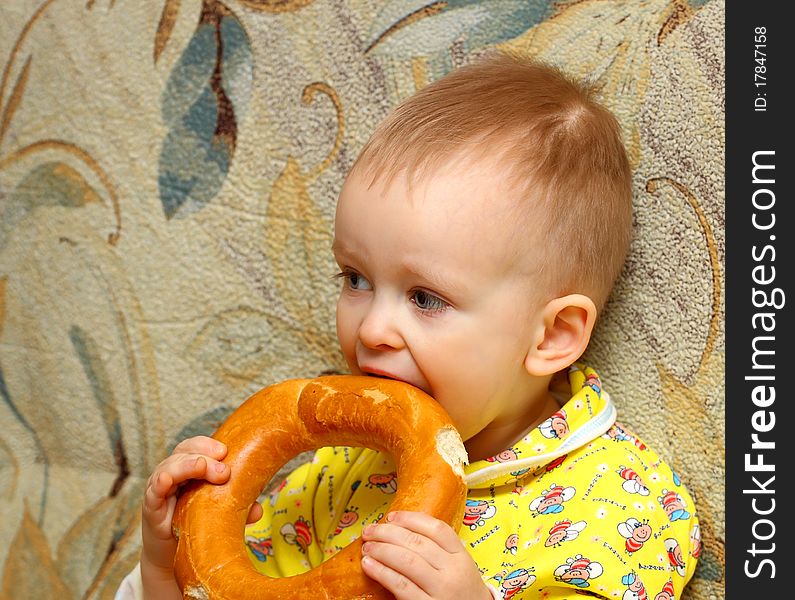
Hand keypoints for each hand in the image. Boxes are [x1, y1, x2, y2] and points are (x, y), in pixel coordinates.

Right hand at [140, 436, 262, 598]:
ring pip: (168, 468)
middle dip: (204, 456)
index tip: (226, 451)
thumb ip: (238, 508)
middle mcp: (173, 473)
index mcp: (189, 468)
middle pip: (184, 453)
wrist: (172, 553)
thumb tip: (258, 511)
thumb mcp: (219, 512)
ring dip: (186, 465)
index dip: (207, 445)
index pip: (194, 446)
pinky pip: (153, 493)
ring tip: (201, 466)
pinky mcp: (151, 509)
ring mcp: (160, 490)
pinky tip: (166, 480)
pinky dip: (159, 484)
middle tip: (223, 470)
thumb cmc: (196, 523)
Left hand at [360, 511, 491, 599]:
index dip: (410, 519)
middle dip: (388, 532)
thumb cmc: (462, 593)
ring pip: (407, 561)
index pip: (436, 529)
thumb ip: (440, 551)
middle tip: (370, 530)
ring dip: (382, 550)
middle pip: (417, 542)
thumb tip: (401, 531)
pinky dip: (382, 572)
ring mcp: (441, 590)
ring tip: (367, 547)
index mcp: (461, 556)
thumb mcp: (460, 567)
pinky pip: (401, 585)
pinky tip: (369, 566)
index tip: (391, 516)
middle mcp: (453, 571)